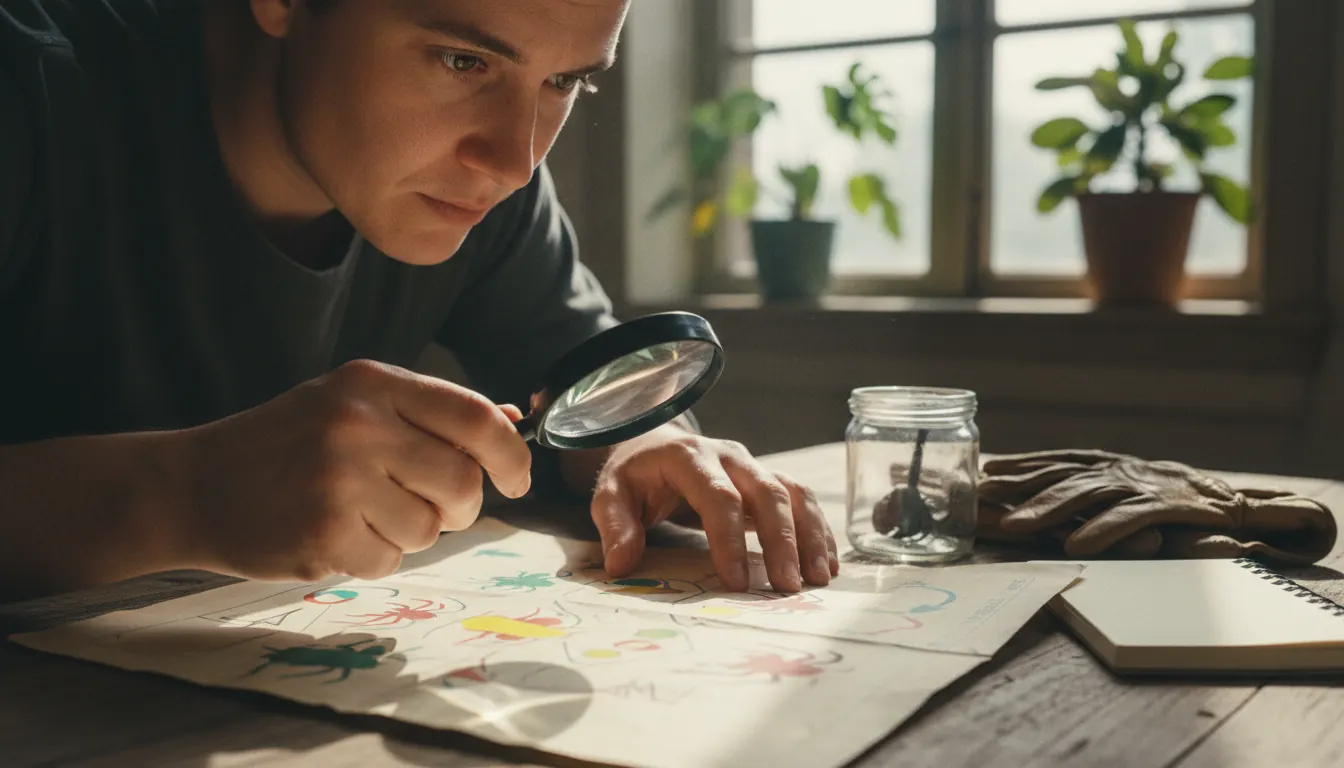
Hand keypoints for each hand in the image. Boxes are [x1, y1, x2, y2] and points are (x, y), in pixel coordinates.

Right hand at [171, 360, 531, 580]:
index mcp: (373, 384)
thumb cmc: (285, 444)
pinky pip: (390, 561)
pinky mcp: (323, 534)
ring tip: (362, 513)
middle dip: (460, 507)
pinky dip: (372, 557)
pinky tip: (335, 534)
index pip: (477, 418)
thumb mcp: (352, 403)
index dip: (512, 455)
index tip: (516, 478)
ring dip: (410, 533)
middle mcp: (359, 425)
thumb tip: (513, 421)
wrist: (191, 485)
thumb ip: (430, 414)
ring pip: (431, 529)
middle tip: (429, 506)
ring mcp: (339, 480)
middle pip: (463, 483)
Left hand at [589, 429, 838, 592]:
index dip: (729, 539)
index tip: (736, 582)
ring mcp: (753, 465)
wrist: (654, 444)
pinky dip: (818, 530)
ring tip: (818, 578)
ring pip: (793, 493)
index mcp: (689, 456)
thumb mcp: (611, 494)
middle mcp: (729, 456)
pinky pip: (801, 500)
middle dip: (782, 540)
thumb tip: (622, 565)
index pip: (717, 496)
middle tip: (788, 586)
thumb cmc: (635, 476)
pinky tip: (827, 564)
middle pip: (767, 492)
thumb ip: (615, 525)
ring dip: (810, 535)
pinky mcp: (767, 479)